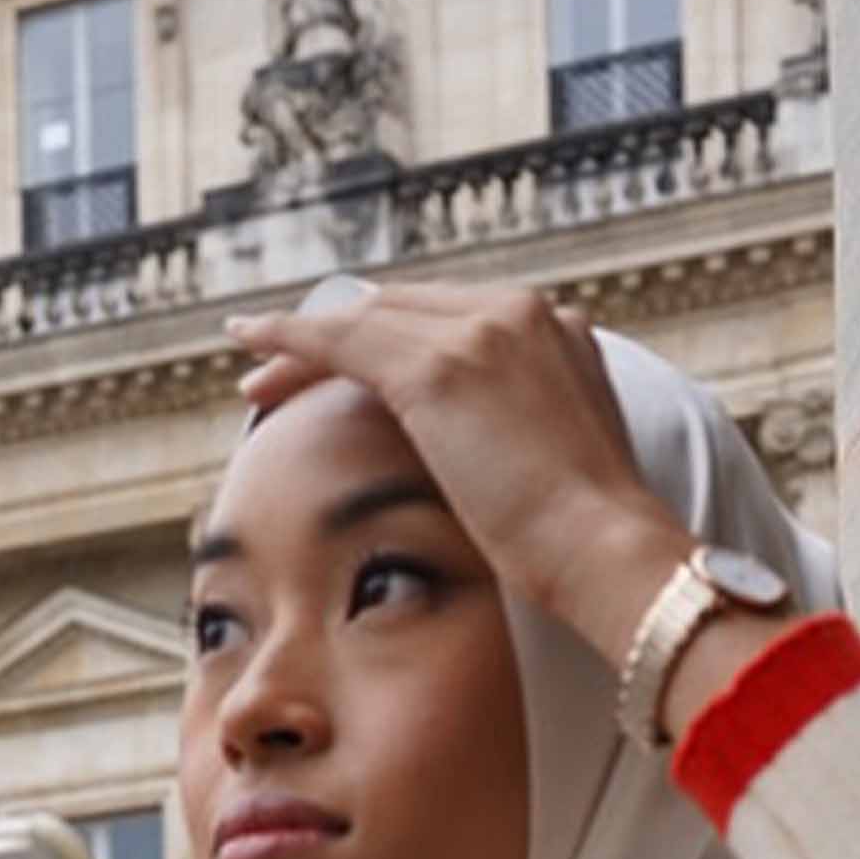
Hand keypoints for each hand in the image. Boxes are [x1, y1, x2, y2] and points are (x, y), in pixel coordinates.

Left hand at [221, 278, 689, 634]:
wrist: (611, 551)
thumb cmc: (593, 542)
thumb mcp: (562, 465)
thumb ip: (528, 433)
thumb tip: (494, 457)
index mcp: (555, 327)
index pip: (450, 315)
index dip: (390, 339)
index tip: (353, 373)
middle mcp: (519, 309)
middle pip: (403, 307)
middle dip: (342, 337)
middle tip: (285, 377)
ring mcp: (480, 331)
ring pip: (368, 318)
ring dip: (304, 342)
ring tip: (256, 378)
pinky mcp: (440, 368)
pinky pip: (342, 336)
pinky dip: (290, 336)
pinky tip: (248, 343)